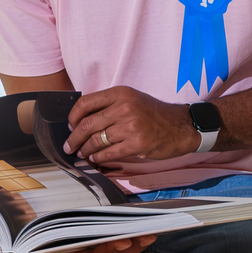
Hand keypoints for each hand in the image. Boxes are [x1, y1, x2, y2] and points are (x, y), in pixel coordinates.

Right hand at [47, 234, 157, 252]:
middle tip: (143, 235)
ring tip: (150, 233)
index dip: (110, 250)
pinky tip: (148, 236)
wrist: (61, 248)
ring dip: (138, 245)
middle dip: (130, 246)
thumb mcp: (52, 247)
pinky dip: (138, 245)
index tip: (123, 241)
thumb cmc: (57, 243)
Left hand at [63, 86, 201, 163]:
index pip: (85, 103)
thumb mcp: (132, 100)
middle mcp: (124, 107)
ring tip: (82, 153)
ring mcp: (131, 126)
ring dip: (85, 149)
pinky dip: (99, 157)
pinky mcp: (137, 144)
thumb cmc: (154, 114)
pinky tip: (95, 158)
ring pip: (96, 140)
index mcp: (120, 93)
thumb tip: (81, 120)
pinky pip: (109, 152)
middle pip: (87, 124)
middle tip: (69, 146)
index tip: (70, 126)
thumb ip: (109, 105)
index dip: (73, 117)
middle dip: (74, 138)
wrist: (182, 126)